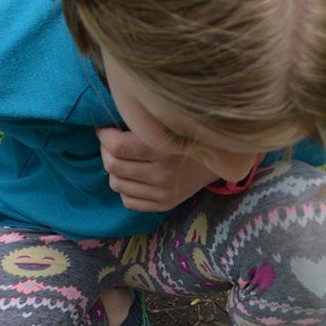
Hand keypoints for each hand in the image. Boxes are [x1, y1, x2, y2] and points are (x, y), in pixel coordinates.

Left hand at [97, 127, 218, 210]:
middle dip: (105, 150)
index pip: (117, 146)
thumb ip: (142, 123)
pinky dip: (124, 188)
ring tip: (122, 158)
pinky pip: (128, 201)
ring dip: (114, 169)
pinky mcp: (164, 204)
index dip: (104, 135)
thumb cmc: (189, 134)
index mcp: (163, 149)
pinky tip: (132, 176)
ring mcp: (163, 193)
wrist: (221, 158)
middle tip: (110, 141)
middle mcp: (162, 174)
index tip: (104, 127)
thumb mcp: (169, 123)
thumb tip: (108, 120)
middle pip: (113, 165)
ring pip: (116, 184)